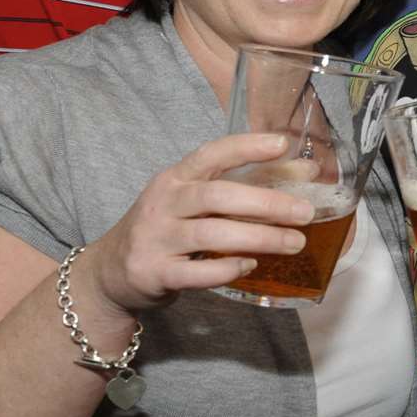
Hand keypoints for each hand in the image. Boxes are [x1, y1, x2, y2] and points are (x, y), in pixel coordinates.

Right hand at [78, 133, 316, 321]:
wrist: (111, 273)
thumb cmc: (166, 229)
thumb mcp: (196, 201)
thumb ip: (247, 186)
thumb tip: (306, 169)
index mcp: (176, 178)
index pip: (212, 153)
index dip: (246, 146)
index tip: (282, 144)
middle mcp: (163, 203)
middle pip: (217, 195)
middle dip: (266, 202)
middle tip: (305, 212)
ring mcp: (155, 238)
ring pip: (211, 233)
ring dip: (259, 238)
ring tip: (295, 243)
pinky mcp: (153, 272)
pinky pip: (196, 272)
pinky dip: (227, 269)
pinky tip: (251, 266)